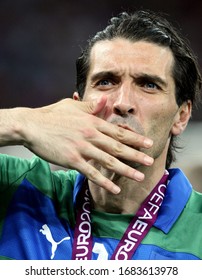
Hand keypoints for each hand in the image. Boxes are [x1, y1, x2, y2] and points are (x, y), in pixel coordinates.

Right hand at [21, 96, 152, 193]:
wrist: (31, 125)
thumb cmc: (52, 115)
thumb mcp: (72, 105)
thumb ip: (91, 106)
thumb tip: (105, 101)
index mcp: (92, 121)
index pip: (118, 132)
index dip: (135, 138)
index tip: (148, 143)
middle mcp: (91, 134)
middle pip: (118, 147)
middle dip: (136, 154)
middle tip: (151, 160)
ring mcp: (82, 148)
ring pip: (108, 161)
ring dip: (126, 169)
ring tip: (139, 176)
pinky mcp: (72, 160)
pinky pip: (92, 172)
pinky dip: (104, 181)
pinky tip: (115, 189)